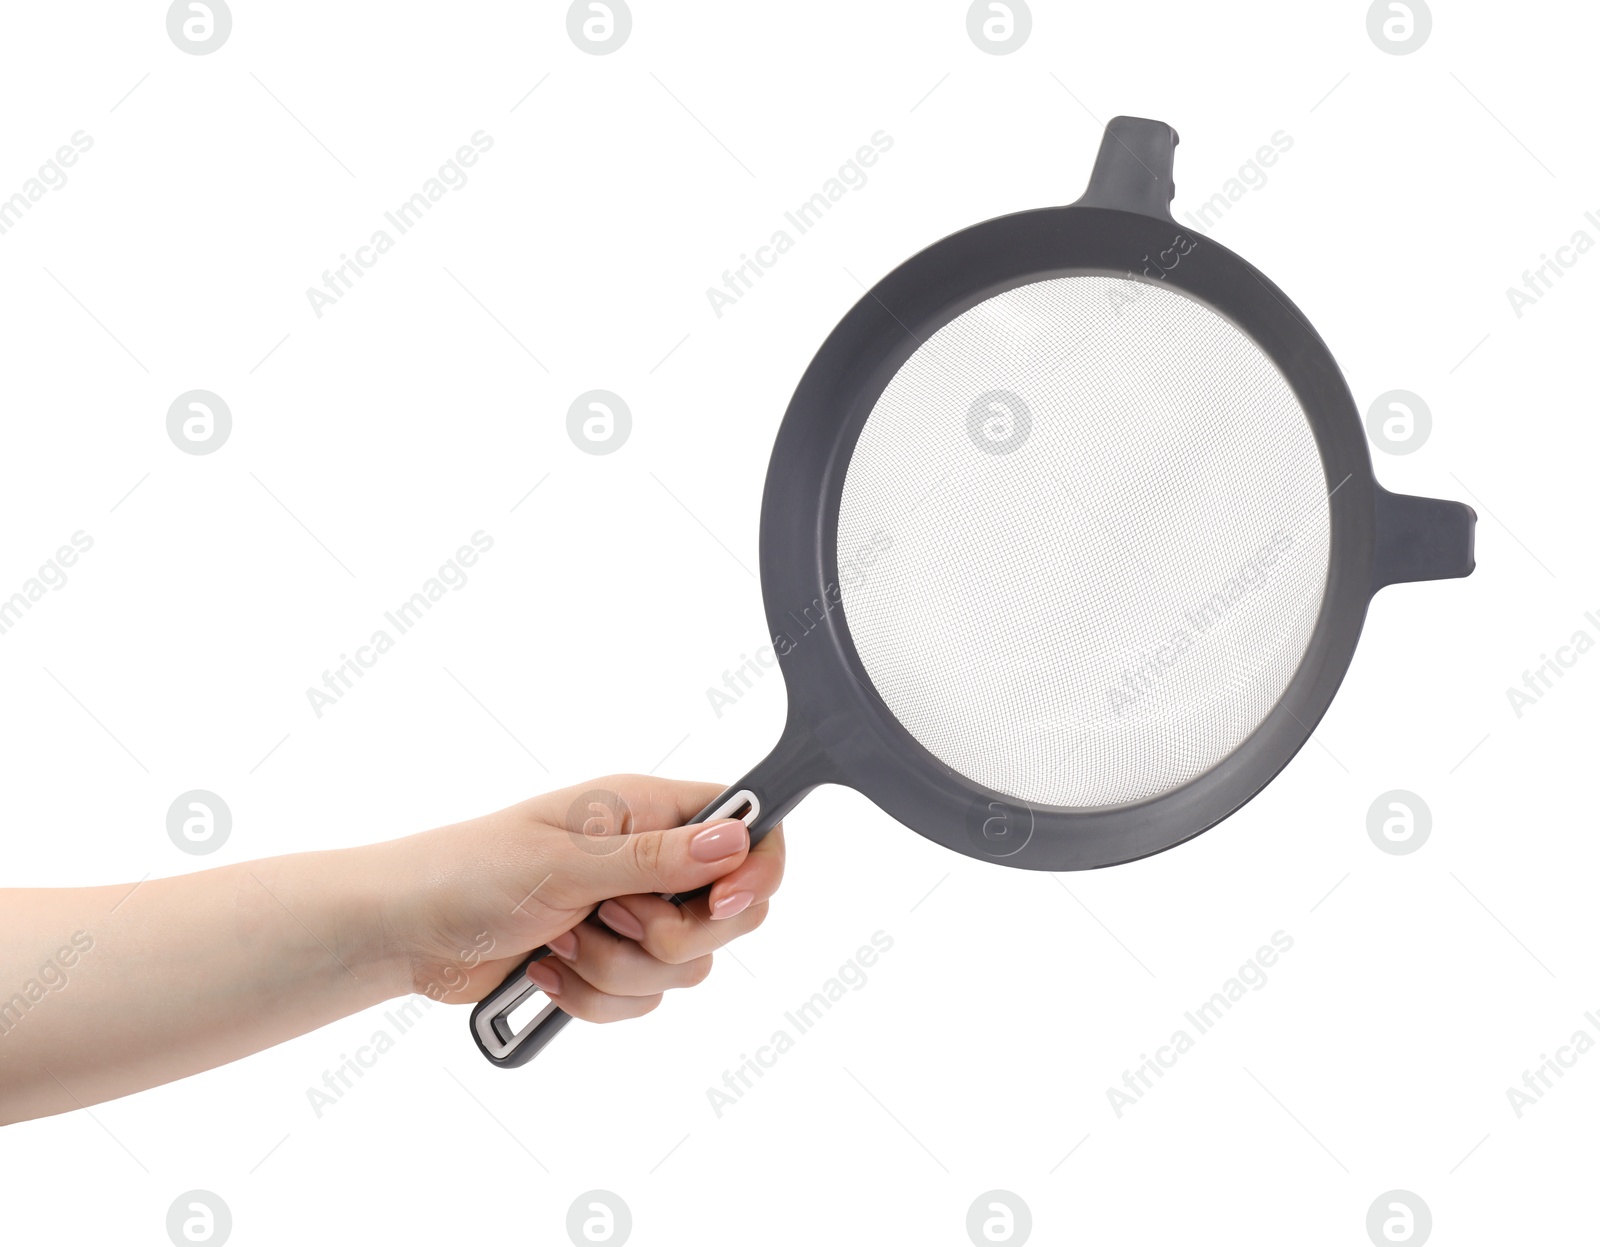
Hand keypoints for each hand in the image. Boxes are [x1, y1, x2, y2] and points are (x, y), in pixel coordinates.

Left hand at [385, 775, 785, 1022]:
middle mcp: (649, 860)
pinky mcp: (607, 963)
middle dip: (669, 935)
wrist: (404, 931)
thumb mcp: (566, 861)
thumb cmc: (470, 870)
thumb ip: (657, 858)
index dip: (754, 869)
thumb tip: (737, 841)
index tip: (722, 902)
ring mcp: (630, 915)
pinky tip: (546, 969)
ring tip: (559, 940)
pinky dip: (592, 997)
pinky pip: (642, 1001)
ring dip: (616, 968)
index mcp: (647, 811)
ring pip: (683, 967)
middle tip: (611, 916)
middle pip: (729, 913)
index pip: (746, 828)